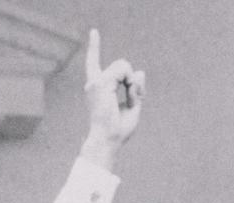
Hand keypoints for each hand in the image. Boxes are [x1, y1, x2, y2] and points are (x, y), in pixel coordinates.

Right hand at [80, 29, 145, 170]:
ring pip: (123, 64)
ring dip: (132, 79)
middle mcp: (94, 84)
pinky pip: (123, 69)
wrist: (109, 140)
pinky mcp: (101, 83)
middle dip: (132, 79)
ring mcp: (96, 82)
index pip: (94, 64)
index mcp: (98, 89)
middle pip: (121, 65)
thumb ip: (136, 90)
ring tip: (129, 97)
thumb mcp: (132, 107)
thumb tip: (139, 71)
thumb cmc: (118, 130)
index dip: (94, 48)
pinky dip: (131, 80)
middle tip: (134, 98)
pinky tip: (128, 92)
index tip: (94, 32)